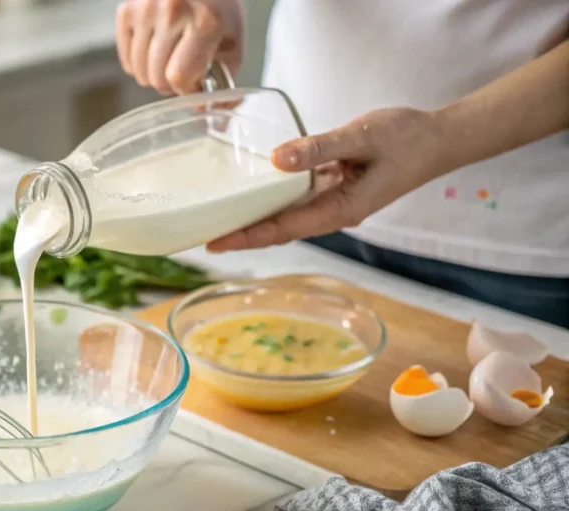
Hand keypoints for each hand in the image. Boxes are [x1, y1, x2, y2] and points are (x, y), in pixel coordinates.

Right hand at [116, 0, 243, 95]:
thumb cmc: (217, 12)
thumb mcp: (232, 44)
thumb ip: (223, 84)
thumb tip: (211, 120)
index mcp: (204, 21)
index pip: (179, 77)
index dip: (187, 89)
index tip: (195, 83)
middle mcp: (171, 11)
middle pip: (156, 78)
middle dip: (170, 84)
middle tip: (182, 71)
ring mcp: (145, 9)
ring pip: (138, 72)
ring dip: (153, 75)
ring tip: (168, 59)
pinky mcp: (127, 10)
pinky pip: (126, 59)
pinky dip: (138, 64)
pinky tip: (154, 51)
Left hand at [207, 108, 448, 251]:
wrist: (439, 139)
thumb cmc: (407, 137)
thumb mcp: (362, 136)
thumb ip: (319, 148)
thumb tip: (278, 159)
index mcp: (342, 208)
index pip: (285, 228)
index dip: (249, 236)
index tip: (217, 241)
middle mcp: (335, 212)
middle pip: (280, 229)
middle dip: (244, 235)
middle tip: (205, 236)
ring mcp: (335, 202)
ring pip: (287, 216)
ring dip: (256, 219)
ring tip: (220, 219)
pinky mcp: (336, 188)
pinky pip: (298, 199)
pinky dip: (274, 199)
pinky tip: (253, 193)